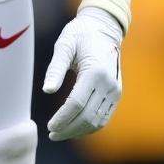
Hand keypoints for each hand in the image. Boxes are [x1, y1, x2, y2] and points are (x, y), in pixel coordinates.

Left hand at [42, 6, 122, 141]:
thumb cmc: (79, 34)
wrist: (103, 28)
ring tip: (61, 133)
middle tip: (52, 134)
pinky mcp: (116, 94)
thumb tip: (47, 91)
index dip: (62, 118)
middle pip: (88, 116)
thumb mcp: (63, 45)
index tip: (49, 126)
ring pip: (98, 120)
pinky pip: (104, 116)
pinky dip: (90, 125)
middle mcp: (109, 84)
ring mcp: (115, 91)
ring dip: (79, 131)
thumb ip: (55, 68)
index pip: (77, 104)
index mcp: (95, 72)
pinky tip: (75, 127)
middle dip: (69, 129)